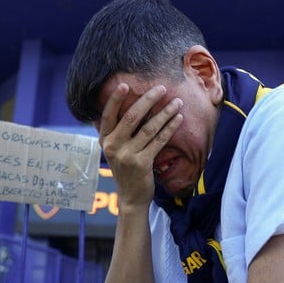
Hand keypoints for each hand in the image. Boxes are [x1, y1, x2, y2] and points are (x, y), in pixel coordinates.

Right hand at [98, 83, 182, 207]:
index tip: (126, 85)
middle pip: (131, 117)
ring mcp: (127, 155)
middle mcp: (113, 146)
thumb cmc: (126, 169)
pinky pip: (159, 141)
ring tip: (177, 102)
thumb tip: (127, 106)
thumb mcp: (115, 150)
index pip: (108, 115)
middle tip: (161, 88)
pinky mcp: (142, 163)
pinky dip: (170, 128)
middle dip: (148, 100)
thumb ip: (117, 132)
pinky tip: (178, 119)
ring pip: (149, 128)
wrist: (131, 197)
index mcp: (104, 140)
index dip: (116, 99)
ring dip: (165, 113)